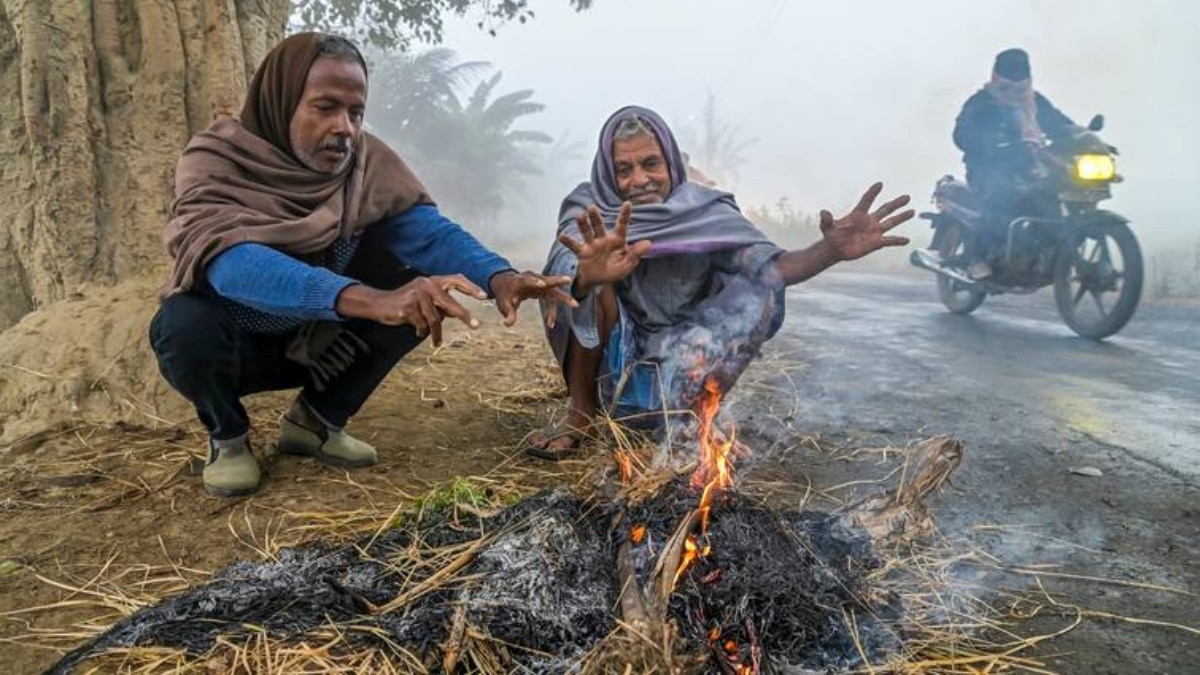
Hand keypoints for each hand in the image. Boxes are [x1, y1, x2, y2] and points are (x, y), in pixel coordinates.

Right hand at [337, 275, 485, 346]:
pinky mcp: (407, 307)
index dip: (471, 288)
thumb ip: (441, 304)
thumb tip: (459, 313)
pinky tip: (418, 333)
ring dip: (436, 333)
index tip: (484, 297)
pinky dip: (421, 331)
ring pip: (435, 319)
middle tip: (476, 326)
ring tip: (436, 342)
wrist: (380, 304)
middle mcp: (426, 284)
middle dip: (464, 316)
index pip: (456, 280)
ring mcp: (416, 295)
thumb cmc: (406, 303)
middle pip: (450, 303)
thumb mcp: (425, 300)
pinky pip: (422, 324)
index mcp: (432, 281)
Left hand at [489, 270, 575, 326]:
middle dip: (558, 281)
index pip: (528, 280)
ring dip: (563, 297)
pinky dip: (552, 310)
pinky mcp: (544, 288)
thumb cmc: (504, 294)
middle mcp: (532, 279)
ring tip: (575, 304)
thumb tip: (507, 324)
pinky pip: (551, 299)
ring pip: (554, 289)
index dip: (534, 282)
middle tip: (568, 280)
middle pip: (547, 280)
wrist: (506, 284)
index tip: (541, 284)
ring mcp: (540, 283)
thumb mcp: (502, 304)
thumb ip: (508, 313)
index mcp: (520, 281)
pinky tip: (550, 323)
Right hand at [557, 202, 651, 293]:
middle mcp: (603, 239)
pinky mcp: (583, 252)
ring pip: (587, 232)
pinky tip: (561, 236)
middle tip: (592, 208)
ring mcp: (592, 244)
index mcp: (617, 240)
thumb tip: (649, 243)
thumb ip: (636, 254)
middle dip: (595, 217)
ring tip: (578, 216)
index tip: (628, 203)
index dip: (625, 215)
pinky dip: (568, 241)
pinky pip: (575, 246)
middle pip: (599, 226)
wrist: (600, 281)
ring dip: (582, 225)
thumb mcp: (628, 264)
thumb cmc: (615, 270)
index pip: (622, 225)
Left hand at [819, 182, 913, 261]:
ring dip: (902, 217)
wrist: (836, 249)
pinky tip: (907, 240)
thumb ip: (827, 220)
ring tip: (912, 211)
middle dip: (896, 203)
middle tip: (907, 197)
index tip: (880, 184)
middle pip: (885, 209)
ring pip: (891, 222)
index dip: (872, 193)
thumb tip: (823, 212)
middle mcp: (869, 221)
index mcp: (858, 215)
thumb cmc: (831, 236)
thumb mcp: (827, 228)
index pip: (867, 201)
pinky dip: (898, 240)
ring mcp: (874, 231)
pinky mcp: (876, 242)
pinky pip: (889, 240)